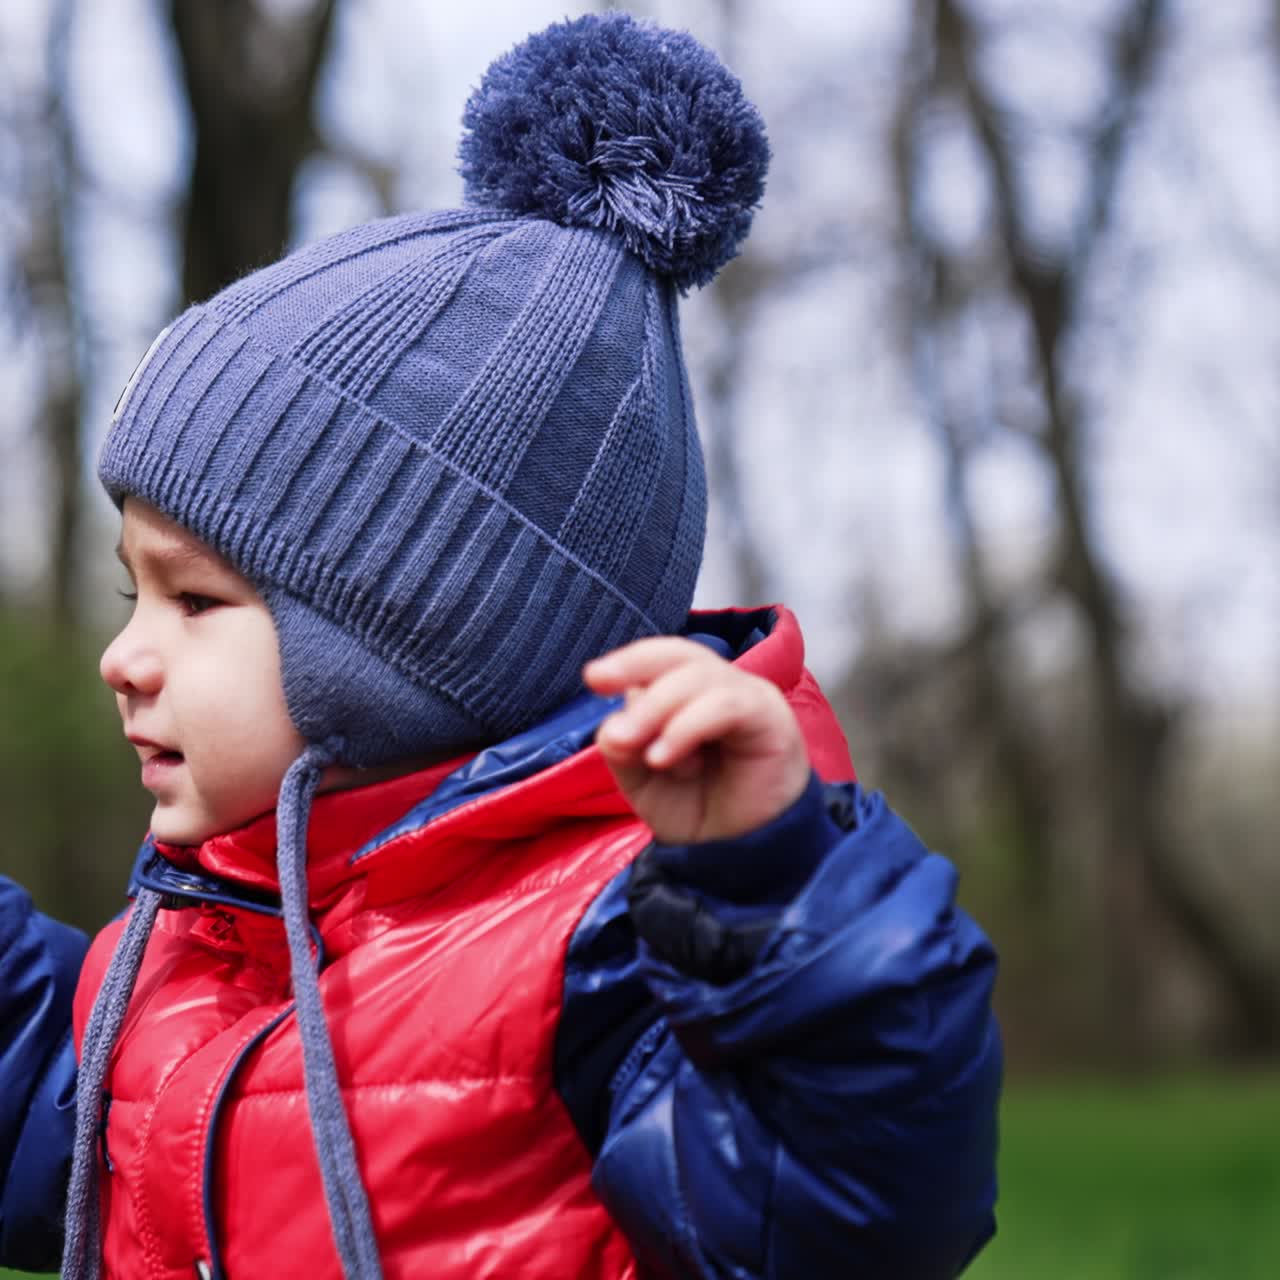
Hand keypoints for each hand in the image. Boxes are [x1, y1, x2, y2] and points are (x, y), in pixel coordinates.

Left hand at [583, 637, 810, 844]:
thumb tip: (612, 725)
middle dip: (635, 665)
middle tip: (599, 682)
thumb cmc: (699, 810)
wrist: (741, 853)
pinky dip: (687, 726)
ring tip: (635, 747)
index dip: (628, 662)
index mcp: (690, 695)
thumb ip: (623, 752)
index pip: (660, 660)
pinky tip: (662, 757)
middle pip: (678, 654)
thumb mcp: (644, 783)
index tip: (594, 678)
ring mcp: (748, 697)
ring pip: (698, 676)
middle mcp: (720, 687)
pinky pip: (726, 705)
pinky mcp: (769, 717)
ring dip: (657, 708)